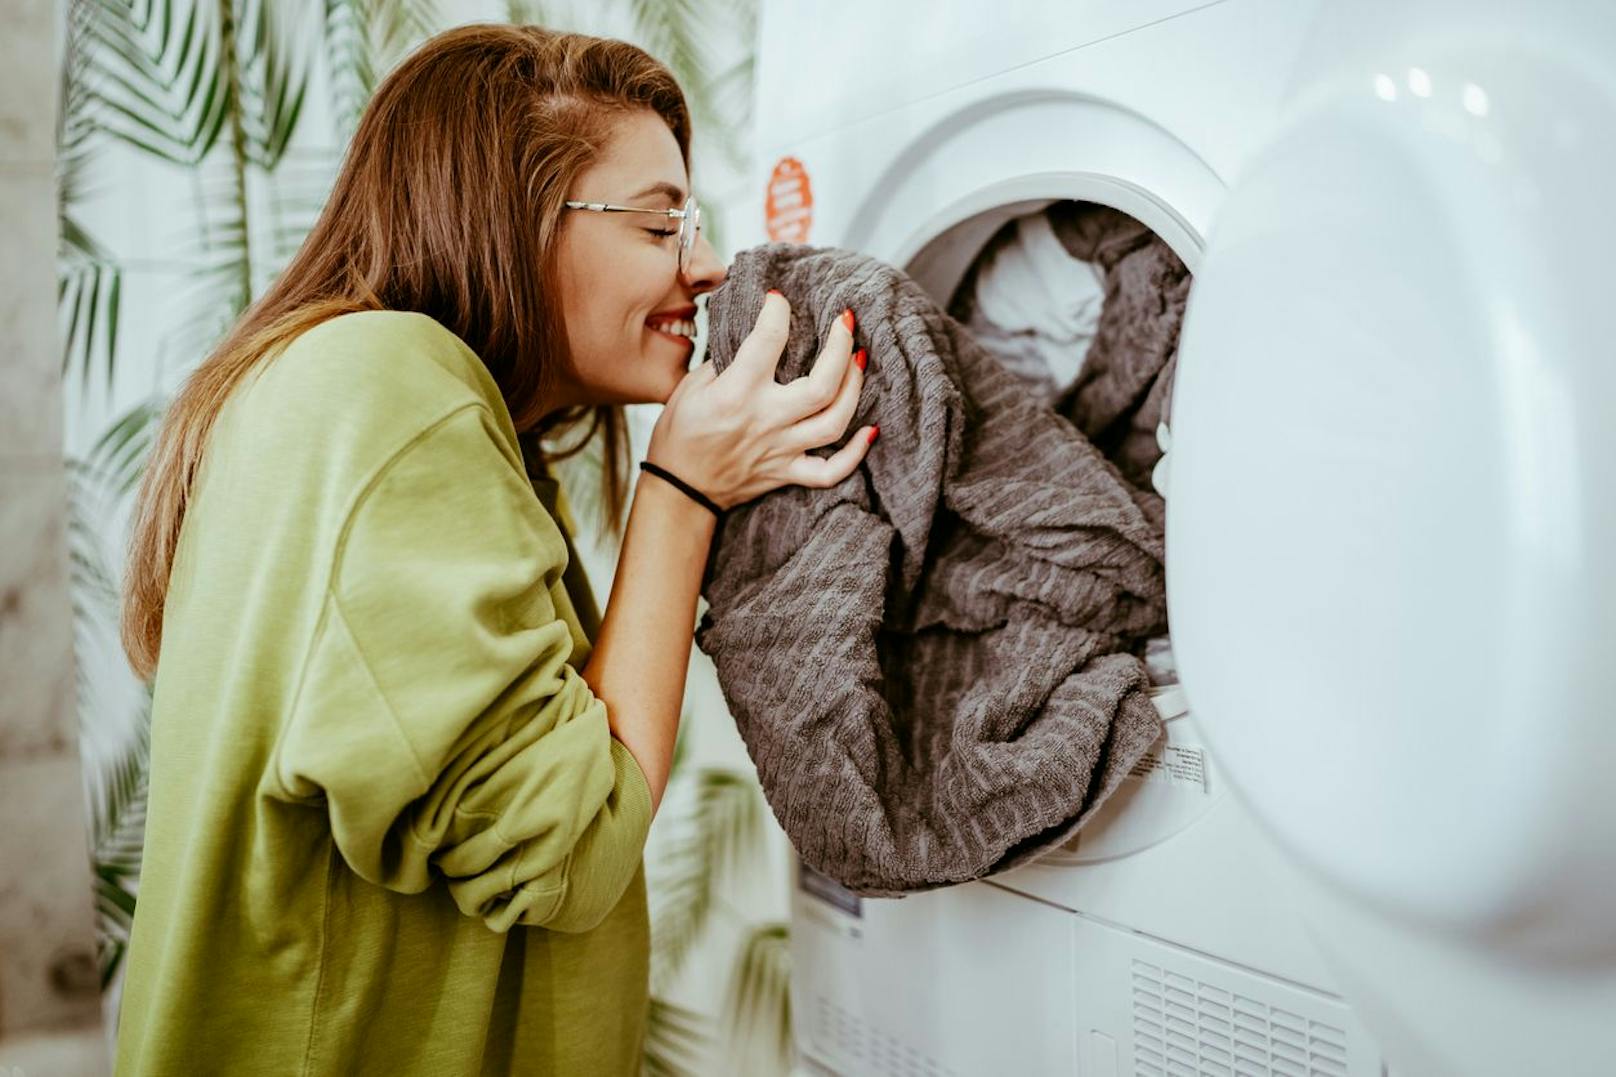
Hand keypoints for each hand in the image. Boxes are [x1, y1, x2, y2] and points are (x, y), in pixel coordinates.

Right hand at [646, 291, 876, 509]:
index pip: (768, 341)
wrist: (680, 490)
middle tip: (845, 321)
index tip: (779, 299)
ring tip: (859, 360)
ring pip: (834, 422)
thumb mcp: (690, 388)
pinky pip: (831, 472)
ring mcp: (781, 449)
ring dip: (854, 388)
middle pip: (822, 385)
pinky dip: (855, 454)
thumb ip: (725, 362)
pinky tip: (869, 431)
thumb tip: (756, 338)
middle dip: (840, 346)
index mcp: (736, 394)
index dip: (778, 312)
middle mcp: (765, 421)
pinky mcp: (787, 473)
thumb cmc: (680, 435)